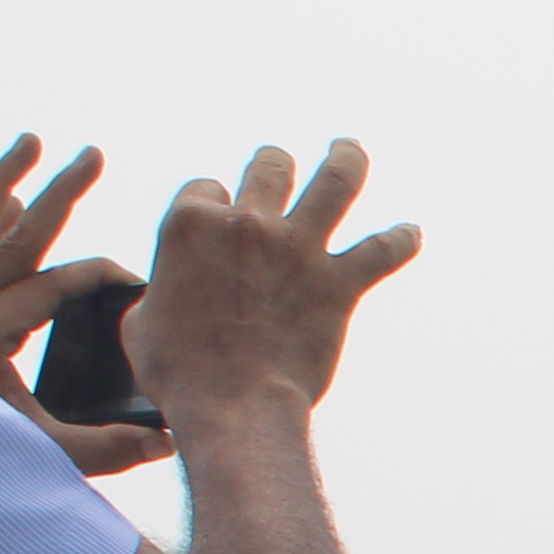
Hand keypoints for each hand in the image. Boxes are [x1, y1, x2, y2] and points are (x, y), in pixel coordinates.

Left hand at [0, 140, 168, 475]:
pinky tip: (9, 195)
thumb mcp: (56, 458)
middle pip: (14, 236)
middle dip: (58, 192)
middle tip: (91, 153)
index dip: (104, 279)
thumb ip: (113, 449)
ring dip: (4, 181)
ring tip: (31, 143)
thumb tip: (169, 437)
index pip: (54, 286)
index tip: (144, 284)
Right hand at [113, 140, 419, 432]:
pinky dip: (402, 240)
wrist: (232, 404)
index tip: (220, 229)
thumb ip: (158, 289)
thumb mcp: (140, 319)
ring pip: (334, 183)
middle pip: (269, 168)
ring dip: (347, 160)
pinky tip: (413, 233)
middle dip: (274, 165)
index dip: (213, 206)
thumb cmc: (179, 371)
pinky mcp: (339, 284)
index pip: (206, 189)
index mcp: (189, 223)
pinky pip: (382, 251)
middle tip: (281, 166)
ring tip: (351, 149)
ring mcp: (297, 250)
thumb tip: (162, 297)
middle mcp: (246, 224)